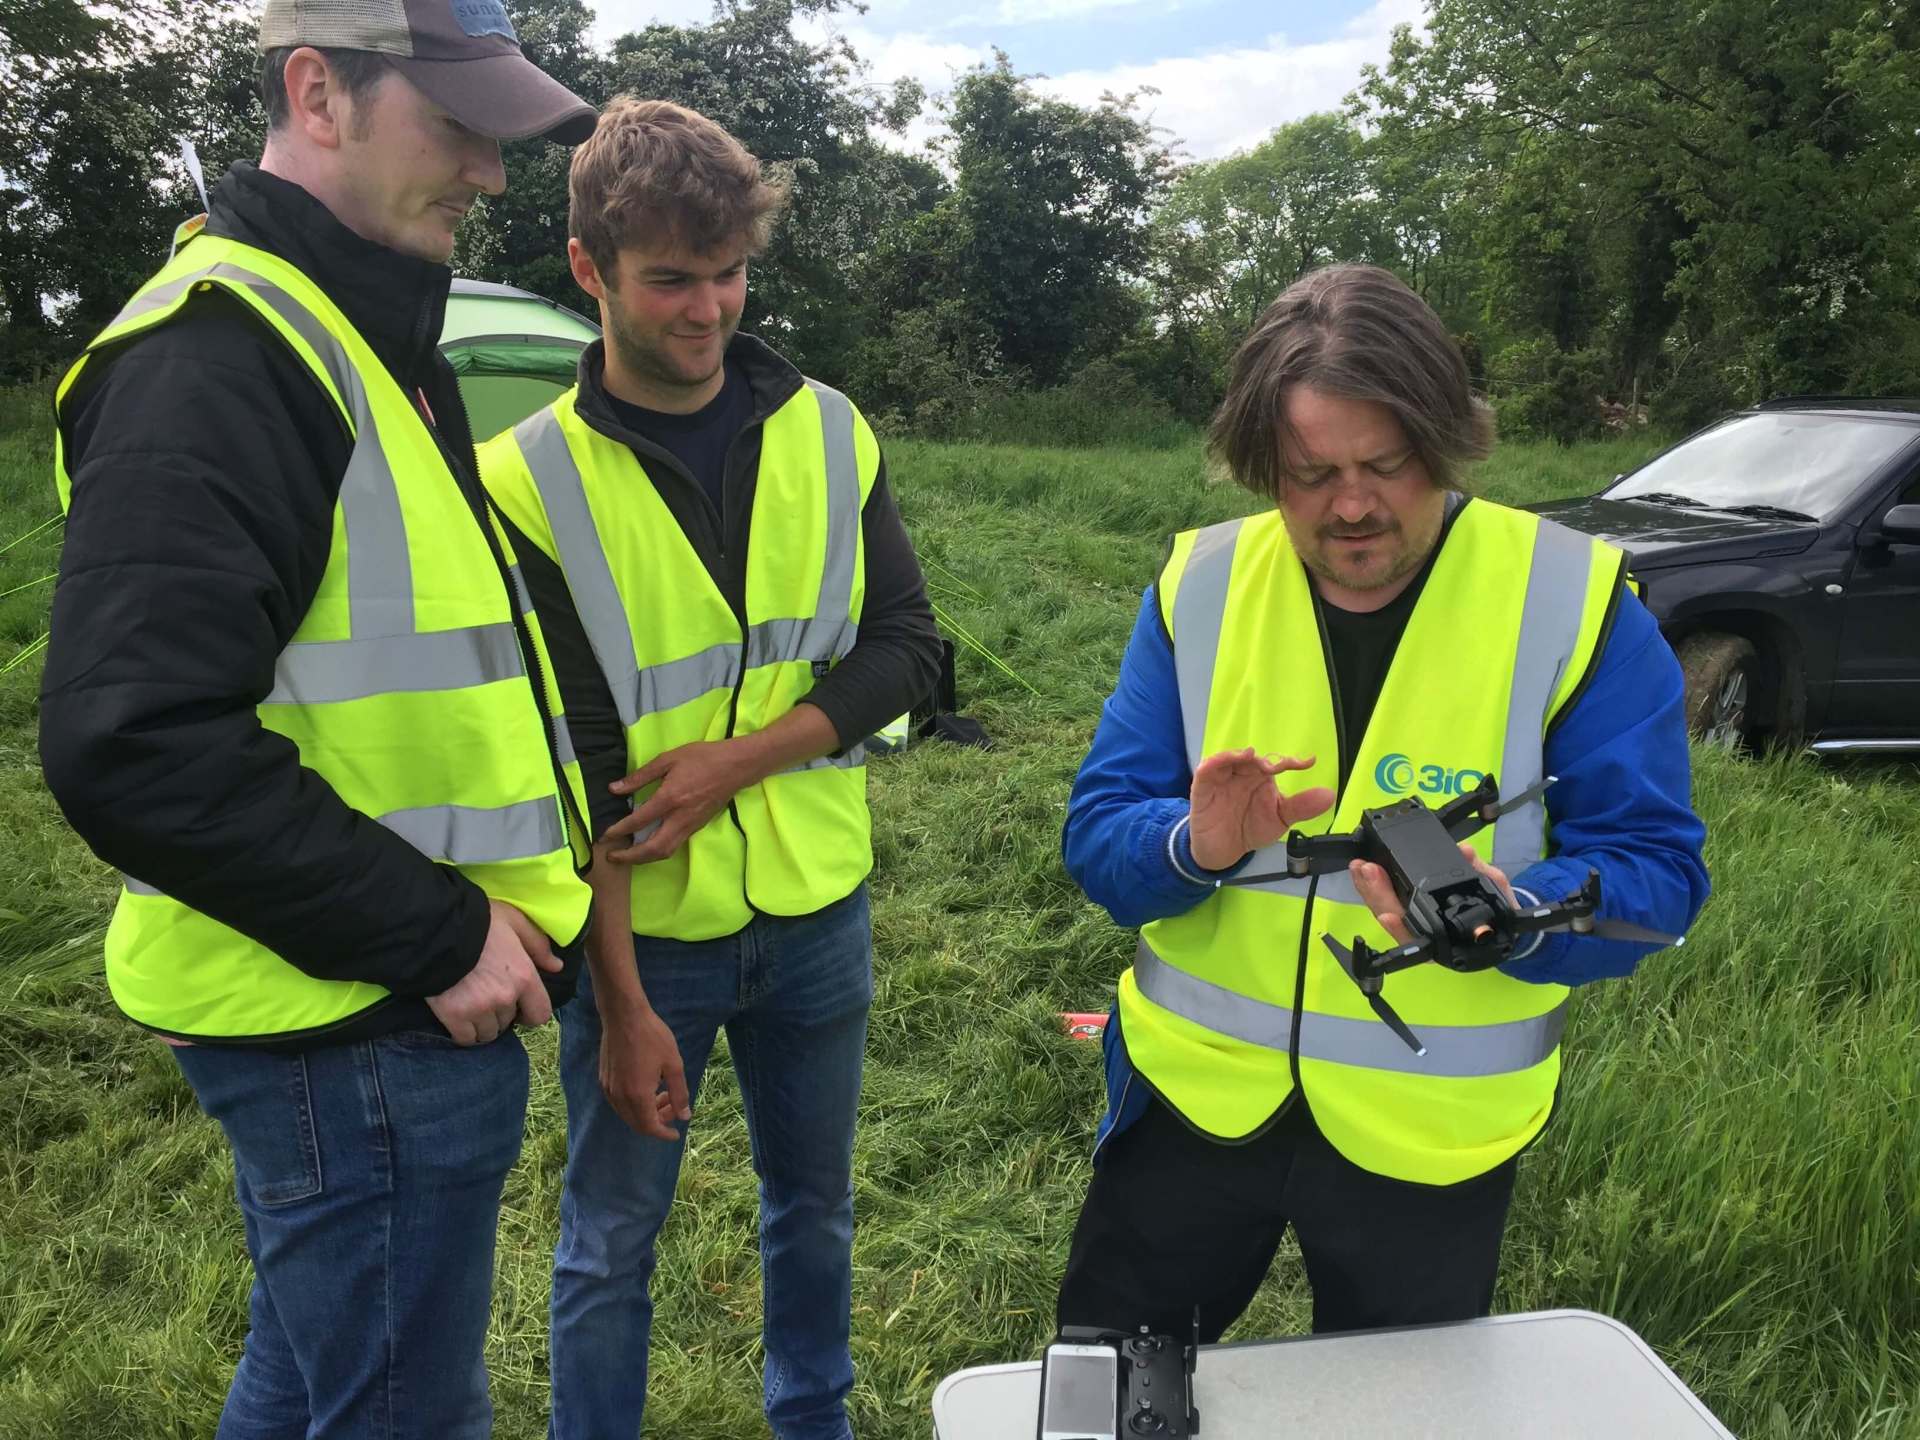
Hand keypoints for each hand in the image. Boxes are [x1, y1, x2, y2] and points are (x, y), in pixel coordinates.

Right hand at [426, 900, 564, 1044]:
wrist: (435, 929)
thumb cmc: (479, 922)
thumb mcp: (515, 922)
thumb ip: (537, 945)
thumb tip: (556, 966)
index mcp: (523, 977)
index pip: (540, 1014)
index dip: (531, 1013)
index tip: (520, 1008)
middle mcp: (504, 998)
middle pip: (508, 1022)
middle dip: (502, 1013)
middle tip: (488, 996)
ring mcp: (478, 1009)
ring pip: (488, 1033)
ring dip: (484, 1024)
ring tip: (473, 1007)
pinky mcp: (454, 1016)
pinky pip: (465, 1038)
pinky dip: (464, 1032)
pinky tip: (460, 1017)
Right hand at [599, 1003, 692, 1140]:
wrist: (624, 1015)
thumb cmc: (652, 1037)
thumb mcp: (673, 1065)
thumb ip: (679, 1094)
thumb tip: (684, 1115)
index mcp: (637, 1096)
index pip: (650, 1127)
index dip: (664, 1133)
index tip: (676, 1133)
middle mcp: (619, 1097)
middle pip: (638, 1123)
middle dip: (657, 1121)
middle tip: (674, 1108)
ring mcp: (609, 1088)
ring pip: (628, 1113)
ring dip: (646, 1112)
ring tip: (664, 1094)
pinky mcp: (604, 1079)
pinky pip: (620, 1102)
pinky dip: (635, 1103)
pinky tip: (648, 1087)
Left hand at [602, 739, 758, 864]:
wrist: (736, 766)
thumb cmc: (702, 758)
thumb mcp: (668, 759)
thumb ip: (641, 776)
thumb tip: (615, 789)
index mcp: (670, 798)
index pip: (639, 821)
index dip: (619, 830)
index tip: (604, 836)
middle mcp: (680, 817)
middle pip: (653, 848)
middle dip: (630, 856)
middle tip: (612, 856)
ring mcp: (691, 825)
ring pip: (665, 851)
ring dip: (644, 858)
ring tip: (627, 856)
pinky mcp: (697, 827)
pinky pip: (675, 845)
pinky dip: (658, 851)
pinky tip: (648, 846)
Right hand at [1188, 748, 1334, 871]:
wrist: (1223, 851)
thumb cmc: (1250, 828)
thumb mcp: (1279, 818)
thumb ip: (1301, 807)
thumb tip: (1329, 795)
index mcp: (1262, 777)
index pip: (1277, 763)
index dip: (1293, 761)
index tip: (1309, 762)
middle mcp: (1243, 774)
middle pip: (1252, 759)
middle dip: (1263, 760)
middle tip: (1275, 767)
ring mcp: (1222, 779)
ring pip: (1228, 759)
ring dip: (1238, 755)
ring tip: (1249, 756)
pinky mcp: (1203, 788)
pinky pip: (1206, 771)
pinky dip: (1213, 763)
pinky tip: (1221, 763)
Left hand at [1349, 844, 1515, 944]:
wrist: (1495, 922)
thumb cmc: (1497, 913)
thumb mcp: (1496, 892)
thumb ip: (1481, 874)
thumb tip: (1466, 853)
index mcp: (1446, 940)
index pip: (1418, 938)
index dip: (1400, 929)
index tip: (1388, 916)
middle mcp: (1424, 937)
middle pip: (1395, 920)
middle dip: (1377, 896)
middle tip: (1367, 872)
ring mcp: (1413, 925)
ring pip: (1385, 912)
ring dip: (1369, 890)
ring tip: (1359, 868)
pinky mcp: (1406, 911)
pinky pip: (1386, 903)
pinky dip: (1373, 888)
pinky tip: (1363, 873)